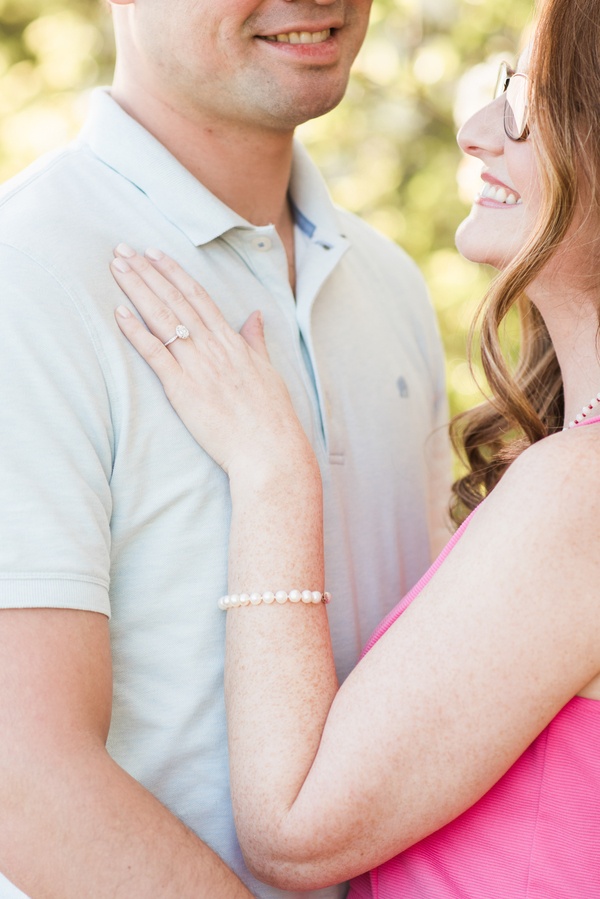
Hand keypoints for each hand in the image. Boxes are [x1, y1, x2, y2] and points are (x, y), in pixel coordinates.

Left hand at [111, 245, 313, 482]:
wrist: (269, 448)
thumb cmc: (271, 415)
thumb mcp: (267, 370)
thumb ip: (255, 341)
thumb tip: (255, 316)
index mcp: (232, 341)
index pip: (198, 297)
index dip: (174, 272)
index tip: (154, 253)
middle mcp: (213, 347)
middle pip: (175, 300)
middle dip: (148, 272)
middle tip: (123, 249)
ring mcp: (198, 366)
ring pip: (163, 319)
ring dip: (138, 290)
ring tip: (117, 267)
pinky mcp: (183, 389)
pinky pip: (155, 354)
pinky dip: (136, 332)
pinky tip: (119, 313)